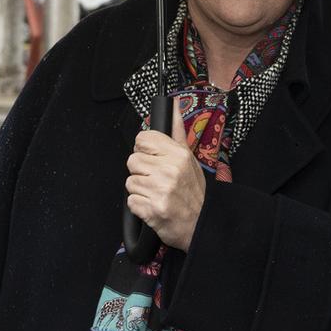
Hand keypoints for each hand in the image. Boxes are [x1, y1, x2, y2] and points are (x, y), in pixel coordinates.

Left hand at [125, 100, 204, 250]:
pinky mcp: (152, 210)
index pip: (142, 139)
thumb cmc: (193, 192)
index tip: (153, 159)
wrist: (201, 223)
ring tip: (156, 194)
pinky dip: (140, 207)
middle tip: (157, 180)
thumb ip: (177, 133)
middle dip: (141, 172)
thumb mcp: (190, 159)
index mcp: (179, 155)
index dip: (144, 150)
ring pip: (129, 182)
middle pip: (132, 161)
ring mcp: (161, 190)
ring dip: (140, 191)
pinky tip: (154, 206)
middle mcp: (170, 170)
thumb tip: (172, 107)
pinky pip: (130, 202)